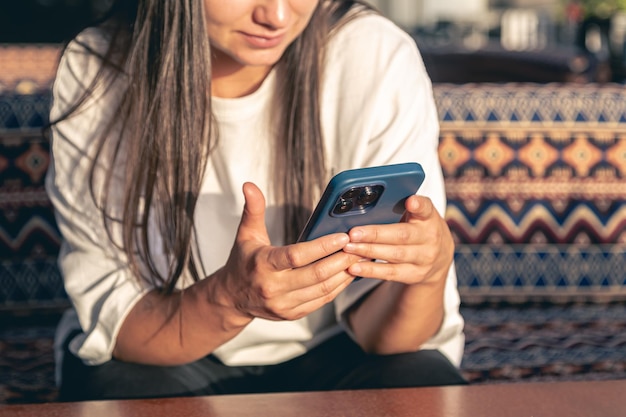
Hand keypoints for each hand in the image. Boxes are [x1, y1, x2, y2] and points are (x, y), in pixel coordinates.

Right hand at [212, 182, 360, 321]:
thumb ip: (253, 209)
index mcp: (263, 264)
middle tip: (360, 246)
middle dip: (342, 260)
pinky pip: (322, 301)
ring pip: (323, 290)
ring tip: (360, 258)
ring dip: (345, 274)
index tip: (343, 236)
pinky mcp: (292, 314)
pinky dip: (339, 287)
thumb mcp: (246, 234)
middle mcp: (273, 287)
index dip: (322, 247)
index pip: (296, 256)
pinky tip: (349, 273)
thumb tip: (249, 185)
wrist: (232, 298)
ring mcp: (283, 304)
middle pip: (316, 275)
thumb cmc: (243, 261)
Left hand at [343, 194, 453, 284]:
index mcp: (429, 218)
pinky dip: (371, 270)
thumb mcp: (418, 215)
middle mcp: (430, 238)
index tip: (410, 201)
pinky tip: (355, 267)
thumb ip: (401, 206)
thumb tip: (370, 201)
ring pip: (394, 255)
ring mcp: (424, 259)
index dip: (418, 205)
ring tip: (349, 248)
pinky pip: (390, 273)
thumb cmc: (421, 229)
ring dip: (369, 251)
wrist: (439, 258)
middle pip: (402, 235)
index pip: (426, 209)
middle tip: (353, 233)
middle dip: (375, 234)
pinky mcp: (415, 275)